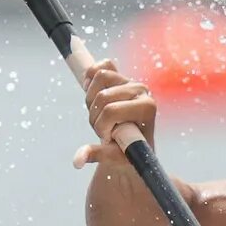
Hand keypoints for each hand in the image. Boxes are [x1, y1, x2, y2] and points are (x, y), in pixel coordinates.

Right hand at [70, 55, 158, 170]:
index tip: (109, 138)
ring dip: (91, 100)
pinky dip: (90, 76)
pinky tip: (92, 92)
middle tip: (103, 129)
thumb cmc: (127, 152)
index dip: (101, 127)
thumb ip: (97, 154)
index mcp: (147, 107)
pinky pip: (101, 65)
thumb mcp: (114, 156)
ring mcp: (130, 80)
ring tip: (99, 115)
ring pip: (99, 76)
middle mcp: (141, 90)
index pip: (110, 111)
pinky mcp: (120, 76)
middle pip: (102, 96)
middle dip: (95, 117)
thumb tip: (77, 160)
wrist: (131, 143)